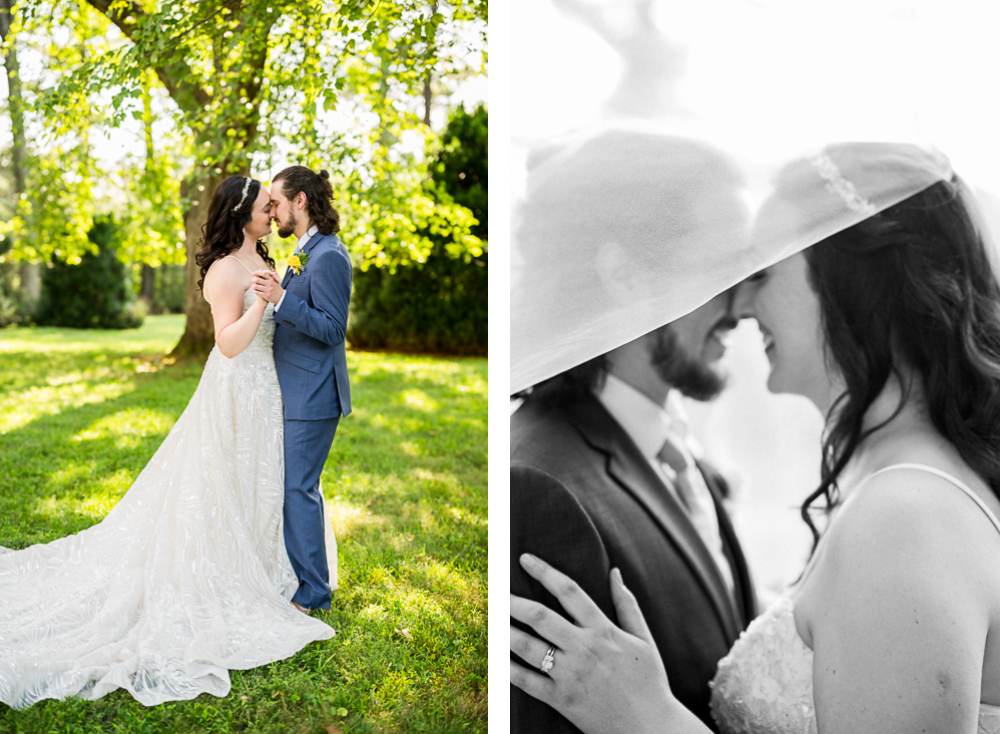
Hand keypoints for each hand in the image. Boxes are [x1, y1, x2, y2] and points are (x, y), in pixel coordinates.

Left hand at [251, 270, 282, 303]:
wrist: (280, 297)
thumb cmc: (275, 287)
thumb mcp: (273, 280)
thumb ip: (266, 274)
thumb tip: (260, 268)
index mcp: (271, 279)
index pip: (263, 273)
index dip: (256, 272)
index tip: (252, 274)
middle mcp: (269, 284)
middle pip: (257, 280)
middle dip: (252, 280)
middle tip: (252, 280)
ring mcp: (268, 290)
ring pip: (255, 286)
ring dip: (253, 286)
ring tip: (254, 286)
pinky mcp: (266, 295)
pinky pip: (257, 292)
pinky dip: (255, 291)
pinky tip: (255, 291)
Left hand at [509, 554, 685, 733]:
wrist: (651, 728)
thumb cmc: (649, 682)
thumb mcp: (644, 639)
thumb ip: (627, 604)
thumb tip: (615, 573)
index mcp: (603, 630)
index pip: (568, 591)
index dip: (544, 571)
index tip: (525, 559)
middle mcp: (583, 649)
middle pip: (540, 617)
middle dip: (514, 601)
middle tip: (496, 589)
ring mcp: (570, 675)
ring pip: (528, 647)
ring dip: (506, 630)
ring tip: (491, 617)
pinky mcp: (561, 700)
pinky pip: (528, 682)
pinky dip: (508, 669)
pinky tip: (496, 657)